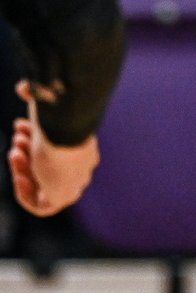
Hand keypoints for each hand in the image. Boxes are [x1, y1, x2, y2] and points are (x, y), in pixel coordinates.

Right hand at [8, 82, 100, 216]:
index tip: (21, 125)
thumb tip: (24, 87)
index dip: (35, 138)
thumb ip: (36, 93)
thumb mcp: (46, 100)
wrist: (66, 128)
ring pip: (44, 184)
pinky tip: (19, 175)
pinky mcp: (63, 196)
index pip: (58, 149)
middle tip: (17, 137)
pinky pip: (42, 206)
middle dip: (28, 151)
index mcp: (83, 143)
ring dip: (24, 169)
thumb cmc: (58, 112)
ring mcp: (74, 182)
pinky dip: (25, 192)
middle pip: (49, 166)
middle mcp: (81, 164)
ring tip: (16, 151)